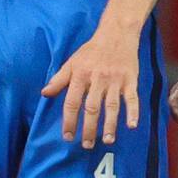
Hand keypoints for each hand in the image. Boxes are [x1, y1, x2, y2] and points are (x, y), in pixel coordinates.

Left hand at [41, 27, 139, 148]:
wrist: (116, 33)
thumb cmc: (92, 50)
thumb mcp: (72, 61)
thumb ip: (59, 79)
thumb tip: (44, 93)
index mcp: (81, 74)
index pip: (72, 102)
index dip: (69, 120)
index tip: (68, 136)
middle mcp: (97, 78)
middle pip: (92, 107)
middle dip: (89, 128)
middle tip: (87, 145)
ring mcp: (115, 80)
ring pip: (112, 106)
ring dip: (110, 124)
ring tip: (107, 140)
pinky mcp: (130, 80)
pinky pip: (132, 98)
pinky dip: (133, 112)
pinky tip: (132, 126)